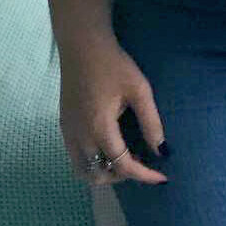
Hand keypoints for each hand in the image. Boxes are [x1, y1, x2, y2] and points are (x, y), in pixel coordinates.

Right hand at [59, 36, 168, 186]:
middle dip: (123, 176)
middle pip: (99, 175)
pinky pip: (76, 159)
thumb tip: (161, 151)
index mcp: (99, 129)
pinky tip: (109, 148)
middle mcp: (79, 137)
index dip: (144, 175)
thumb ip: (151, 122)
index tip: (162, 178)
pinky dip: (93, 163)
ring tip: (127, 158)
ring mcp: (68, 133)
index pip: (123, 165)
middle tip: (143, 162)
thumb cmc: (114, 65)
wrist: (82, 47)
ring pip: (83, 172)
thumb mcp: (139, 90)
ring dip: (105, 173)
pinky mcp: (63, 127)